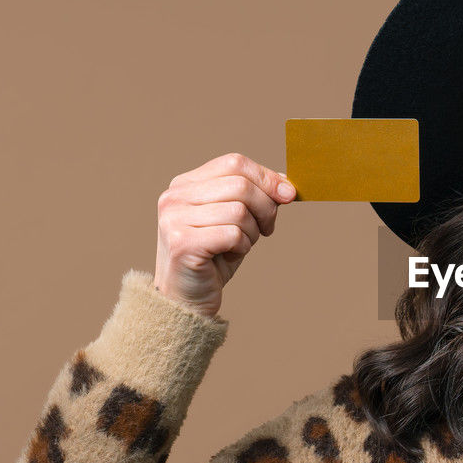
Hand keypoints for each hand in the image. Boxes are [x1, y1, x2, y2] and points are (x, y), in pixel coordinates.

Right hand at [153, 152, 294, 317]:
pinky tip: (230, 255)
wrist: (187, 299)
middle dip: (266, 208)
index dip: (267, 178)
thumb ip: (255, 198)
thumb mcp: (237, 221)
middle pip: (241, 185)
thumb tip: (286, 183)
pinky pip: (233, 234)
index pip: (235, 163)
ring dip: (252, 232)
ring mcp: (174, 219)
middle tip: (267, 230)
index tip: (289, 196)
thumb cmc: (215, 258)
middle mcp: (174, 196)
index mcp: (185, 184)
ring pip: (239, 210)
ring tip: (240, 245)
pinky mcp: (181, 243)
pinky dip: (242, 246)